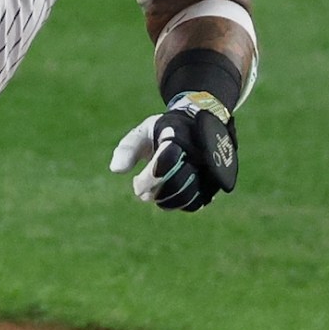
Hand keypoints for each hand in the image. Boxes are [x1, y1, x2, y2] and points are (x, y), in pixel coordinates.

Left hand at [108, 95, 237, 211]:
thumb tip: (116, 169)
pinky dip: (178, 204)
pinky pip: (196, 202)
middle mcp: (198, 151)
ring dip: (165, 201)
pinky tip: (166, 196)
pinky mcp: (212, 183)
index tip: (135, 183)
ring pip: (188, 195)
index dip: (149, 178)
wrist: (196, 125)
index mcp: (179, 135)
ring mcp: (208, 168)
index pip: (167, 161)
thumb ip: (128, 148)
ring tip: (151, 194)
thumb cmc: (164, 130)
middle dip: (154, 191)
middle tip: (140, 191)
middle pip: (177, 182)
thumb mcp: (143, 131)